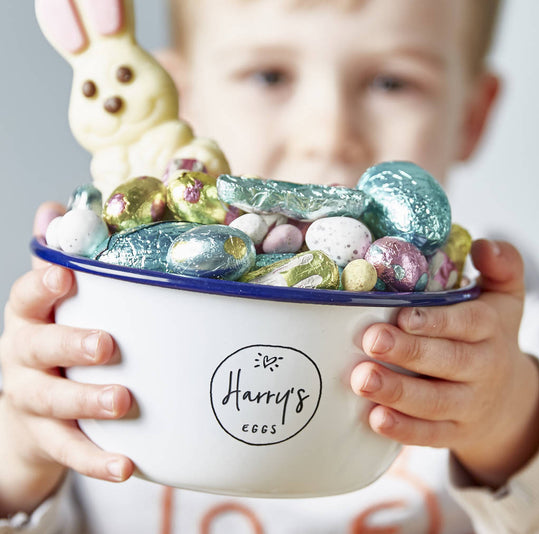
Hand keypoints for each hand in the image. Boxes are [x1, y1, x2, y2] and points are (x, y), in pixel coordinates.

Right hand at [0, 203, 133, 516]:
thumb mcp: (54, 305)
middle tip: (109, 345)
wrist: (30, 412)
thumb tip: (57, 207)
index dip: (42, 284)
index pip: (27, 296)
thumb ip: (59, 260)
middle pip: (38, 349)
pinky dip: (97, 460)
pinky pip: (70, 451)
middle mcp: (23, 357)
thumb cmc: (56, 343)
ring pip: (53, 401)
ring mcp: (32, 401)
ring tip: (124, 402)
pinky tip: (127, 466)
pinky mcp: (47, 438)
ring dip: (87, 401)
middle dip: (71, 345)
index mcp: (30, 319)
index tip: (65, 273)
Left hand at [350, 239, 538, 487]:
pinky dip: (403, 430)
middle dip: (408, 352)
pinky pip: (430, 435)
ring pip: (434, 401)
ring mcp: (469, 404)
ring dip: (397, 392)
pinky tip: (375, 418)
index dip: (436, 321)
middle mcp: (482, 367)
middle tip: (371, 340)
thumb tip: (484, 245)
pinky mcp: (455, 432)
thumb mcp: (503, 298)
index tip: (402, 315)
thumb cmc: (491, 336)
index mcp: (489, 329)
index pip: (467, 323)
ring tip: (362, 379)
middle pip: (447, 362)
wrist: (511, 398)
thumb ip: (502, 267)